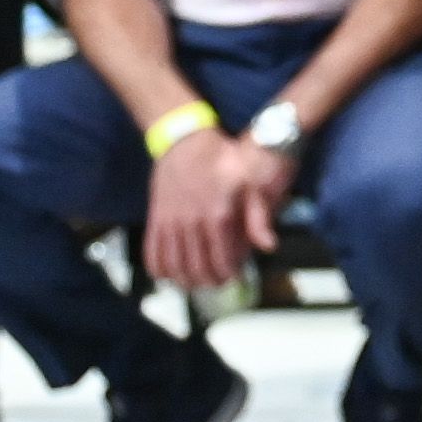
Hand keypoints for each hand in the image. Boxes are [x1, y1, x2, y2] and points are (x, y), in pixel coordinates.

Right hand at [143, 127, 290, 290]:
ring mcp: (170, 221)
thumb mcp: (249, 181)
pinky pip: (152, 252)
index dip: (229, 274)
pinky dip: (159, 269)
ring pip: (174, 266)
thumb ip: (259, 216)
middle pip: (198, 268)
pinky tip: (169, 273)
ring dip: (185, 280)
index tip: (235, 277)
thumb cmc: (221, 158)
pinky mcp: (155, 218)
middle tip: (218, 282)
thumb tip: (269, 246)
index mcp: (218, 215)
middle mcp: (192, 222)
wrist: (185, 139)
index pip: (222, 260)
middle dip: (209, 281)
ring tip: (196, 281)